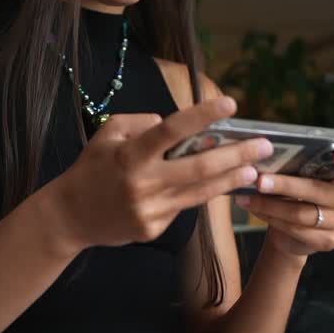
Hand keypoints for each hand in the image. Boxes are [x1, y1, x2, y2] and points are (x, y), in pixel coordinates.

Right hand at [52, 95, 274, 251]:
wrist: (69, 217)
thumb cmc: (91, 168)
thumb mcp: (107, 134)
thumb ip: (140, 123)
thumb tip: (172, 123)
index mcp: (130, 154)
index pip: (172, 130)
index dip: (202, 115)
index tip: (230, 103)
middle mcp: (143, 183)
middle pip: (199, 168)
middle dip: (235, 155)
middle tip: (264, 145)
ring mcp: (150, 209)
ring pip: (200, 192)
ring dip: (231, 180)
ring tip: (255, 169)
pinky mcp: (153, 228)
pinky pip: (182, 206)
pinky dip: (198, 194)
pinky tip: (216, 186)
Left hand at [234, 149, 333, 258]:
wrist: (288, 229)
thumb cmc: (292, 193)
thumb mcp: (297, 176)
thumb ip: (295, 165)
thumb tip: (264, 152)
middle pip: (319, 191)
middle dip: (286, 185)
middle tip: (260, 180)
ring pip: (303, 213)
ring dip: (270, 205)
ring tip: (247, 197)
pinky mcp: (328, 241)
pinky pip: (297, 230)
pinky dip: (272, 218)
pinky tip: (255, 210)